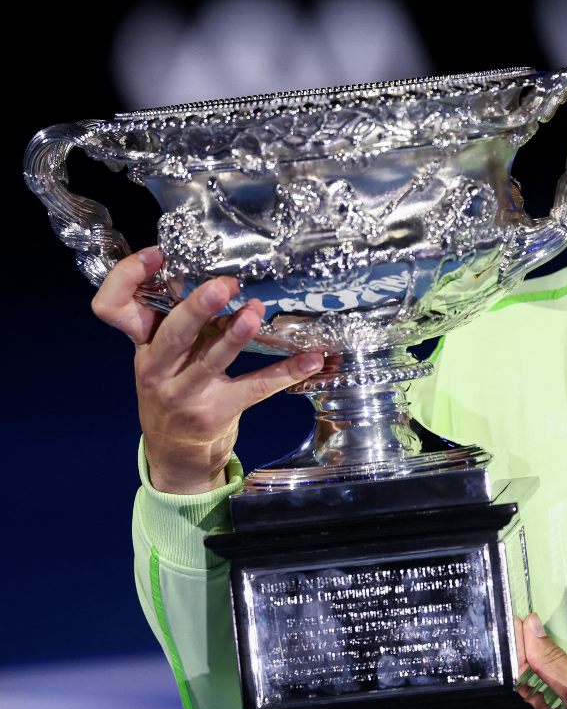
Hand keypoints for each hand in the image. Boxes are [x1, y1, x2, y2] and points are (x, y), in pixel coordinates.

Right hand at [91, 247, 323, 493]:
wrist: (174, 454)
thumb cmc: (174, 389)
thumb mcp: (165, 355)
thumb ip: (184, 323)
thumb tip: (222, 283)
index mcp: (143, 345)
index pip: (112, 308)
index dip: (128, 277)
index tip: (158, 255)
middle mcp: (156, 369)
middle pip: (171, 334)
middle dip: (197, 308)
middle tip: (223, 285)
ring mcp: (184, 394)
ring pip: (210, 361)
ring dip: (236, 336)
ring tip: (255, 312)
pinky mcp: (215, 413)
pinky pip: (255, 388)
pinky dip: (286, 373)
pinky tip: (312, 361)